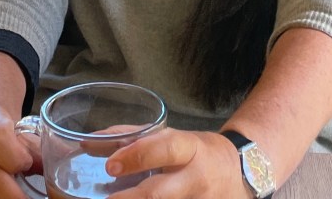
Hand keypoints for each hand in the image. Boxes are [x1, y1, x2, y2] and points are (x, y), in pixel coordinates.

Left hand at [104, 128, 246, 198]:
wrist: (242, 174)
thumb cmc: (199, 152)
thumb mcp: (174, 138)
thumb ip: (134, 139)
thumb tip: (89, 144)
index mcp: (191, 150)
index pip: (166, 149)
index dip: (138, 156)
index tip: (111, 166)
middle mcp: (196, 180)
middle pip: (160, 194)